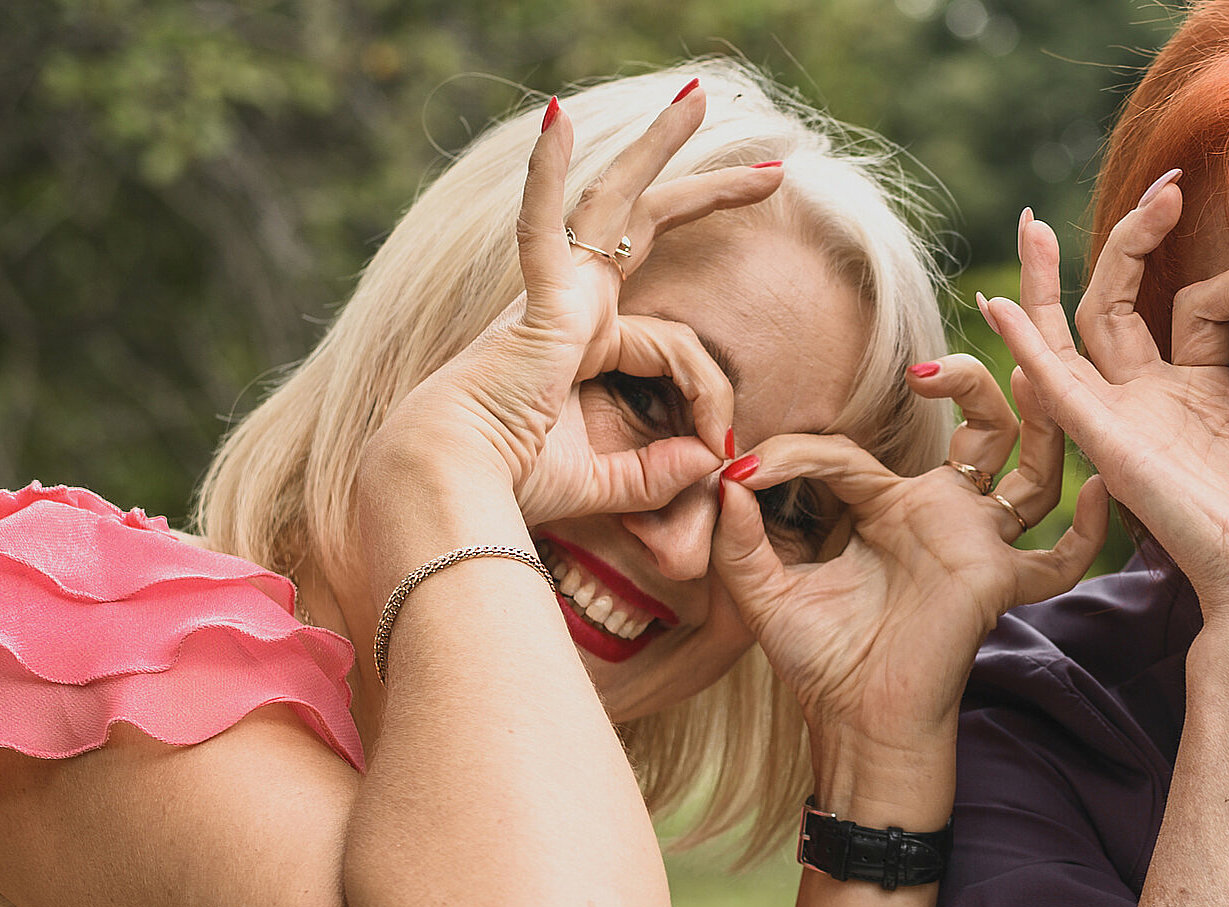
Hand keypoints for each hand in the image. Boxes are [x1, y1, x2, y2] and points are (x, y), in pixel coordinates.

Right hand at [380, 84, 784, 523]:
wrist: (459, 486)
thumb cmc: (513, 483)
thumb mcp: (610, 481)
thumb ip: (660, 471)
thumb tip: (714, 459)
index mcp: (585, 341)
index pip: (674, 338)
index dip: (711, 391)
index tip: (722, 445)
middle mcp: (572, 303)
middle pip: (643, 221)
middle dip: (705, 187)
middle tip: (768, 167)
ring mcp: (554, 292)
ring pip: (613, 199)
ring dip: (657, 146)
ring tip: (697, 98)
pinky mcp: (538, 301)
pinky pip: (542, 224)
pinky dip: (545, 173)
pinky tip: (556, 117)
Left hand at [711, 358, 1105, 779]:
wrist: (856, 721)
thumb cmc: (820, 662)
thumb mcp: (764, 594)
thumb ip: (740, 540)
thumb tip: (724, 480)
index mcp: (888, 509)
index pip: (849, 455)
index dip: (794, 455)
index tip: (738, 469)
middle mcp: (941, 515)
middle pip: (979, 429)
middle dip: (967, 382)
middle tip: (928, 364)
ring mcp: (976, 543)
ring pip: (1031, 472)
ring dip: (1042, 427)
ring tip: (1037, 374)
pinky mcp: (997, 580)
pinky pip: (1058, 563)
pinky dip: (1087, 535)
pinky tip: (1099, 494)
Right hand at [979, 179, 1228, 622]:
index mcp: (1202, 390)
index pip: (1204, 302)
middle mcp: (1154, 399)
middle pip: (1122, 301)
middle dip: (1136, 238)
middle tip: (1170, 187)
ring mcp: (1125, 417)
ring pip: (1074, 331)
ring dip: (1048, 278)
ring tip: (1032, 223)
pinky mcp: (1108, 441)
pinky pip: (1056, 385)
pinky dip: (1026, 346)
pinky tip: (998, 307)